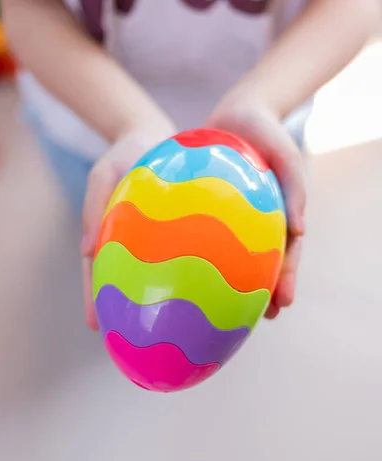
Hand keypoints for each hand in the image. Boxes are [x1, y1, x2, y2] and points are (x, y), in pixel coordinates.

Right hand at [81, 118, 175, 329]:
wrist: (156, 137)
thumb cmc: (126, 152)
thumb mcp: (104, 173)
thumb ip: (94, 205)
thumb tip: (86, 249)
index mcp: (111, 237)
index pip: (99, 274)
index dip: (96, 300)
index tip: (96, 325)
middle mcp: (135, 246)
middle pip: (129, 284)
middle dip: (130, 312)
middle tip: (133, 340)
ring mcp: (159, 244)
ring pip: (161, 278)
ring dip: (165, 303)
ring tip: (176, 331)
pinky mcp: (182, 235)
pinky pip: (189, 258)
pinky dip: (194, 276)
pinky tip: (210, 294)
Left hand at [205, 91, 305, 318]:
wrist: (240, 113)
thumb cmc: (268, 132)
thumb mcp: (287, 155)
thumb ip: (296, 187)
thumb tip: (301, 229)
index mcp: (280, 216)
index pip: (286, 254)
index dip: (286, 279)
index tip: (282, 304)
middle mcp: (259, 223)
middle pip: (262, 264)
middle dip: (262, 293)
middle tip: (257, 318)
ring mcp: (236, 220)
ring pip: (234, 258)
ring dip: (232, 283)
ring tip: (222, 308)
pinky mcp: (214, 214)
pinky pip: (208, 239)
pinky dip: (202, 258)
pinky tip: (187, 274)